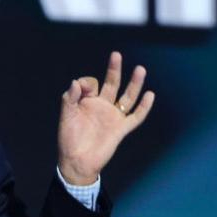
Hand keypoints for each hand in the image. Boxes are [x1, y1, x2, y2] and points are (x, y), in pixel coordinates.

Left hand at [56, 51, 153, 185]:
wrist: (77, 161)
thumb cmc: (69, 139)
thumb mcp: (66, 116)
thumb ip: (70, 98)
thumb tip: (76, 82)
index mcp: (87, 102)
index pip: (91, 84)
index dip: (86, 83)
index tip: (80, 89)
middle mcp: (102, 106)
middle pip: (112, 84)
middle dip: (114, 70)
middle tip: (116, 55)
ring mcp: (113, 116)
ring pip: (127, 96)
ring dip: (134, 83)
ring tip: (140, 69)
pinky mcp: (121, 128)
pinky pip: (136, 116)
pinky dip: (144, 107)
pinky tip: (150, 95)